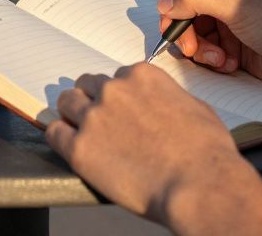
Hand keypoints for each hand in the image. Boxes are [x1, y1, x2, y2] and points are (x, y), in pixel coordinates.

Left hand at [45, 63, 261, 234]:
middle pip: (88, 85)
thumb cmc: (207, 151)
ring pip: (67, 102)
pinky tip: (65, 143)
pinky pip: (54, 132)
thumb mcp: (194, 108)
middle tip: (99, 120)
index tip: (120, 109)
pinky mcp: (80, 148)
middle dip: (92, 99)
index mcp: (142, 76)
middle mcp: (114, 90)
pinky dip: (58, 135)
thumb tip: (161, 106)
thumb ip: (167, 99)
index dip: (118, 95)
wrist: (200, 184)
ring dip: (71, 113)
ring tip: (77, 128)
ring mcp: (94, 117)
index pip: (117, 77)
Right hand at [159, 0, 261, 91]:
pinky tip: (231, 65)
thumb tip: (163, 2)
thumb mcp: (236, 6)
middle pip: (183, 8)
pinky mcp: (231, 45)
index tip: (172, 19)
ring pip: (191, 32)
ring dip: (200, 49)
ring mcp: (227, 20)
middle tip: (191, 48)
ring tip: (220, 59)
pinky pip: (204, 50)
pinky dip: (212, 60)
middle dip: (186, 31)